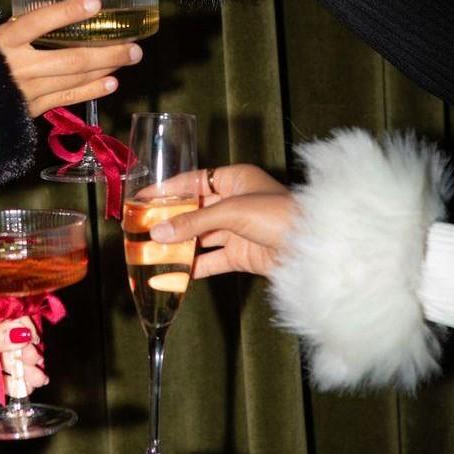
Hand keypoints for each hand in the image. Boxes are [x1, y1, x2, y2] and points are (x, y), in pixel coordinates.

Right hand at [0, 0, 142, 116]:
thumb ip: (24, 26)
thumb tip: (60, 11)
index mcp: (5, 41)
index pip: (39, 22)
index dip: (68, 12)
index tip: (95, 3)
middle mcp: (18, 66)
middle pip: (71, 58)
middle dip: (107, 51)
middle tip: (133, 44)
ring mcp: (27, 89)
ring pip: (74, 78)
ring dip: (106, 68)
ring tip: (128, 58)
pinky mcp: (31, 107)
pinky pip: (67, 97)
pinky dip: (91, 90)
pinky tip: (111, 82)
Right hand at [147, 164, 295, 276]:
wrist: (311, 248)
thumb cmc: (277, 215)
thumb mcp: (231, 212)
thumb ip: (193, 222)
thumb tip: (157, 232)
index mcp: (235, 179)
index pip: (193, 182)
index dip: (167, 190)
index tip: (142, 198)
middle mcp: (234, 202)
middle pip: (194, 210)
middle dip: (169, 220)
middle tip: (141, 228)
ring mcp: (237, 230)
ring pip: (200, 236)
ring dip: (178, 244)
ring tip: (149, 251)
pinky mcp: (241, 255)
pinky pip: (211, 259)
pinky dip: (192, 266)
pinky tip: (171, 273)